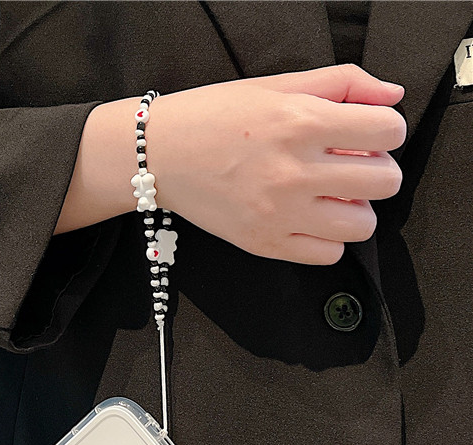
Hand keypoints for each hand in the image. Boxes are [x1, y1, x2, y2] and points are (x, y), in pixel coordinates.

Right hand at [147, 64, 405, 264]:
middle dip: (377, 170)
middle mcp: (293, 171)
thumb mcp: (276, 85)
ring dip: (356, 209)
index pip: (389, 130)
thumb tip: (390, 96)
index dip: (385, 130)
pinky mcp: (263, 243)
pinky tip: (309, 219)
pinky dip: (328, 239)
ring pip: (362, 225)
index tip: (366, 134)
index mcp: (300, 121)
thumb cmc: (213, 116)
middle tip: (351, 166)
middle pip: (385, 181)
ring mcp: (278, 213)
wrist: (159, 155)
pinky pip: (328, 255)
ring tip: (332, 197)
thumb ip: (341, 83)